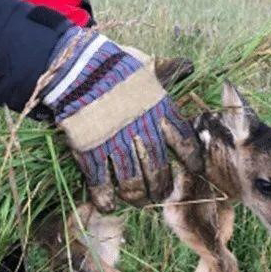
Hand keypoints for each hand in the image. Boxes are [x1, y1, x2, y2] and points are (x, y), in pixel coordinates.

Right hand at [42, 28, 201, 209]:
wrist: (76, 67)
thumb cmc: (114, 67)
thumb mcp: (147, 67)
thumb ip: (169, 70)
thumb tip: (188, 65)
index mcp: (160, 111)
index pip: (184, 142)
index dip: (191, 160)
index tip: (194, 170)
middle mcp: (142, 131)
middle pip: (158, 170)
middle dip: (161, 187)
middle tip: (161, 195)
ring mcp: (116, 143)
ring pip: (132, 182)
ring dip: (137, 197)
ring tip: (139, 202)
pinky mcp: (91, 151)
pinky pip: (100, 183)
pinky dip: (105, 198)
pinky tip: (109, 206)